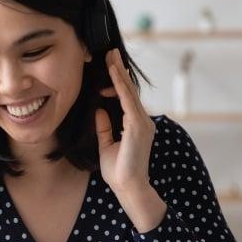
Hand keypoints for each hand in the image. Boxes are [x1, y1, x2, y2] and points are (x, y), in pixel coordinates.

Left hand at [95, 48, 155, 193]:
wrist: (128, 187)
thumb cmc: (119, 171)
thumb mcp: (106, 145)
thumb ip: (105, 127)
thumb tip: (99, 110)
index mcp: (136, 125)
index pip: (125, 99)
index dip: (115, 84)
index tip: (105, 71)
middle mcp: (142, 121)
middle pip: (128, 90)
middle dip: (119, 71)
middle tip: (110, 53)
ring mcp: (142, 122)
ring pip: (129, 92)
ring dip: (118, 73)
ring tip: (110, 56)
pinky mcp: (138, 126)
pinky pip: (127, 100)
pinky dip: (119, 85)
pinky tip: (113, 72)